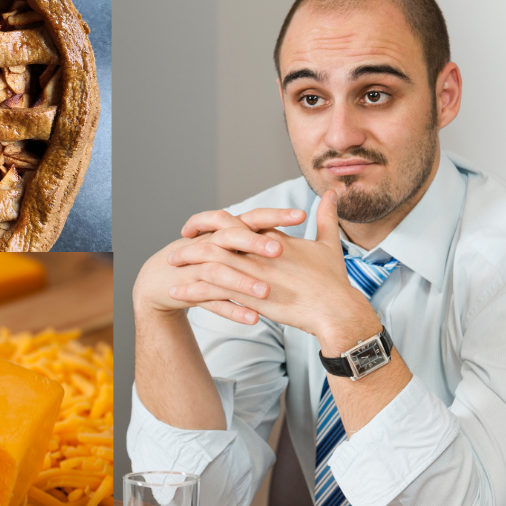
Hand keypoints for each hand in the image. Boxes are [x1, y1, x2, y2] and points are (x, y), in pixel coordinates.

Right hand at [133, 208, 305, 324]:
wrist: (160, 277)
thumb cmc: (202, 259)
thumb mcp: (225, 244)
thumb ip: (254, 237)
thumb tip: (292, 230)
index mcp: (224, 232)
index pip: (250, 217)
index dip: (273, 214)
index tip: (301, 214)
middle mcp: (210, 245)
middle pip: (230, 238)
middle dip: (254, 243)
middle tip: (280, 249)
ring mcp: (197, 268)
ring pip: (220, 272)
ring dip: (242, 282)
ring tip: (267, 292)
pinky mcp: (189, 290)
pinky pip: (211, 301)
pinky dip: (231, 310)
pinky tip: (253, 318)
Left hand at [168, 192, 379, 352]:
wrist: (336, 310)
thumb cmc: (333, 281)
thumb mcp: (329, 244)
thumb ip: (326, 218)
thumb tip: (331, 194)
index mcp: (272, 238)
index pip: (237, 222)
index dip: (216, 222)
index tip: (200, 225)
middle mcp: (257, 252)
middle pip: (216, 239)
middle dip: (194, 241)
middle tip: (178, 244)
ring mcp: (251, 274)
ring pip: (208, 262)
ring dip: (186, 263)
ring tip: (169, 265)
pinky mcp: (247, 296)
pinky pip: (211, 291)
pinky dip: (191, 290)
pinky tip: (176, 293)